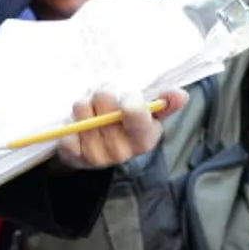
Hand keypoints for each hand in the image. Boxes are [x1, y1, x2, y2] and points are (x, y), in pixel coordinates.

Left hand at [55, 89, 187, 169]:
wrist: (97, 151)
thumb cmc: (124, 127)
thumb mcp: (147, 117)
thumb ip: (164, 103)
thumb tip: (181, 95)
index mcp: (144, 139)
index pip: (134, 111)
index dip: (128, 96)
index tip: (127, 94)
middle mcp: (122, 151)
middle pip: (104, 101)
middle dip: (103, 92)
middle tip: (104, 96)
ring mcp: (98, 157)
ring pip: (83, 109)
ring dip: (85, 103)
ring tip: (90, 108)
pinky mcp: (75, 157)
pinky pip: (67, 131)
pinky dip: (70, 123)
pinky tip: (77, 126)